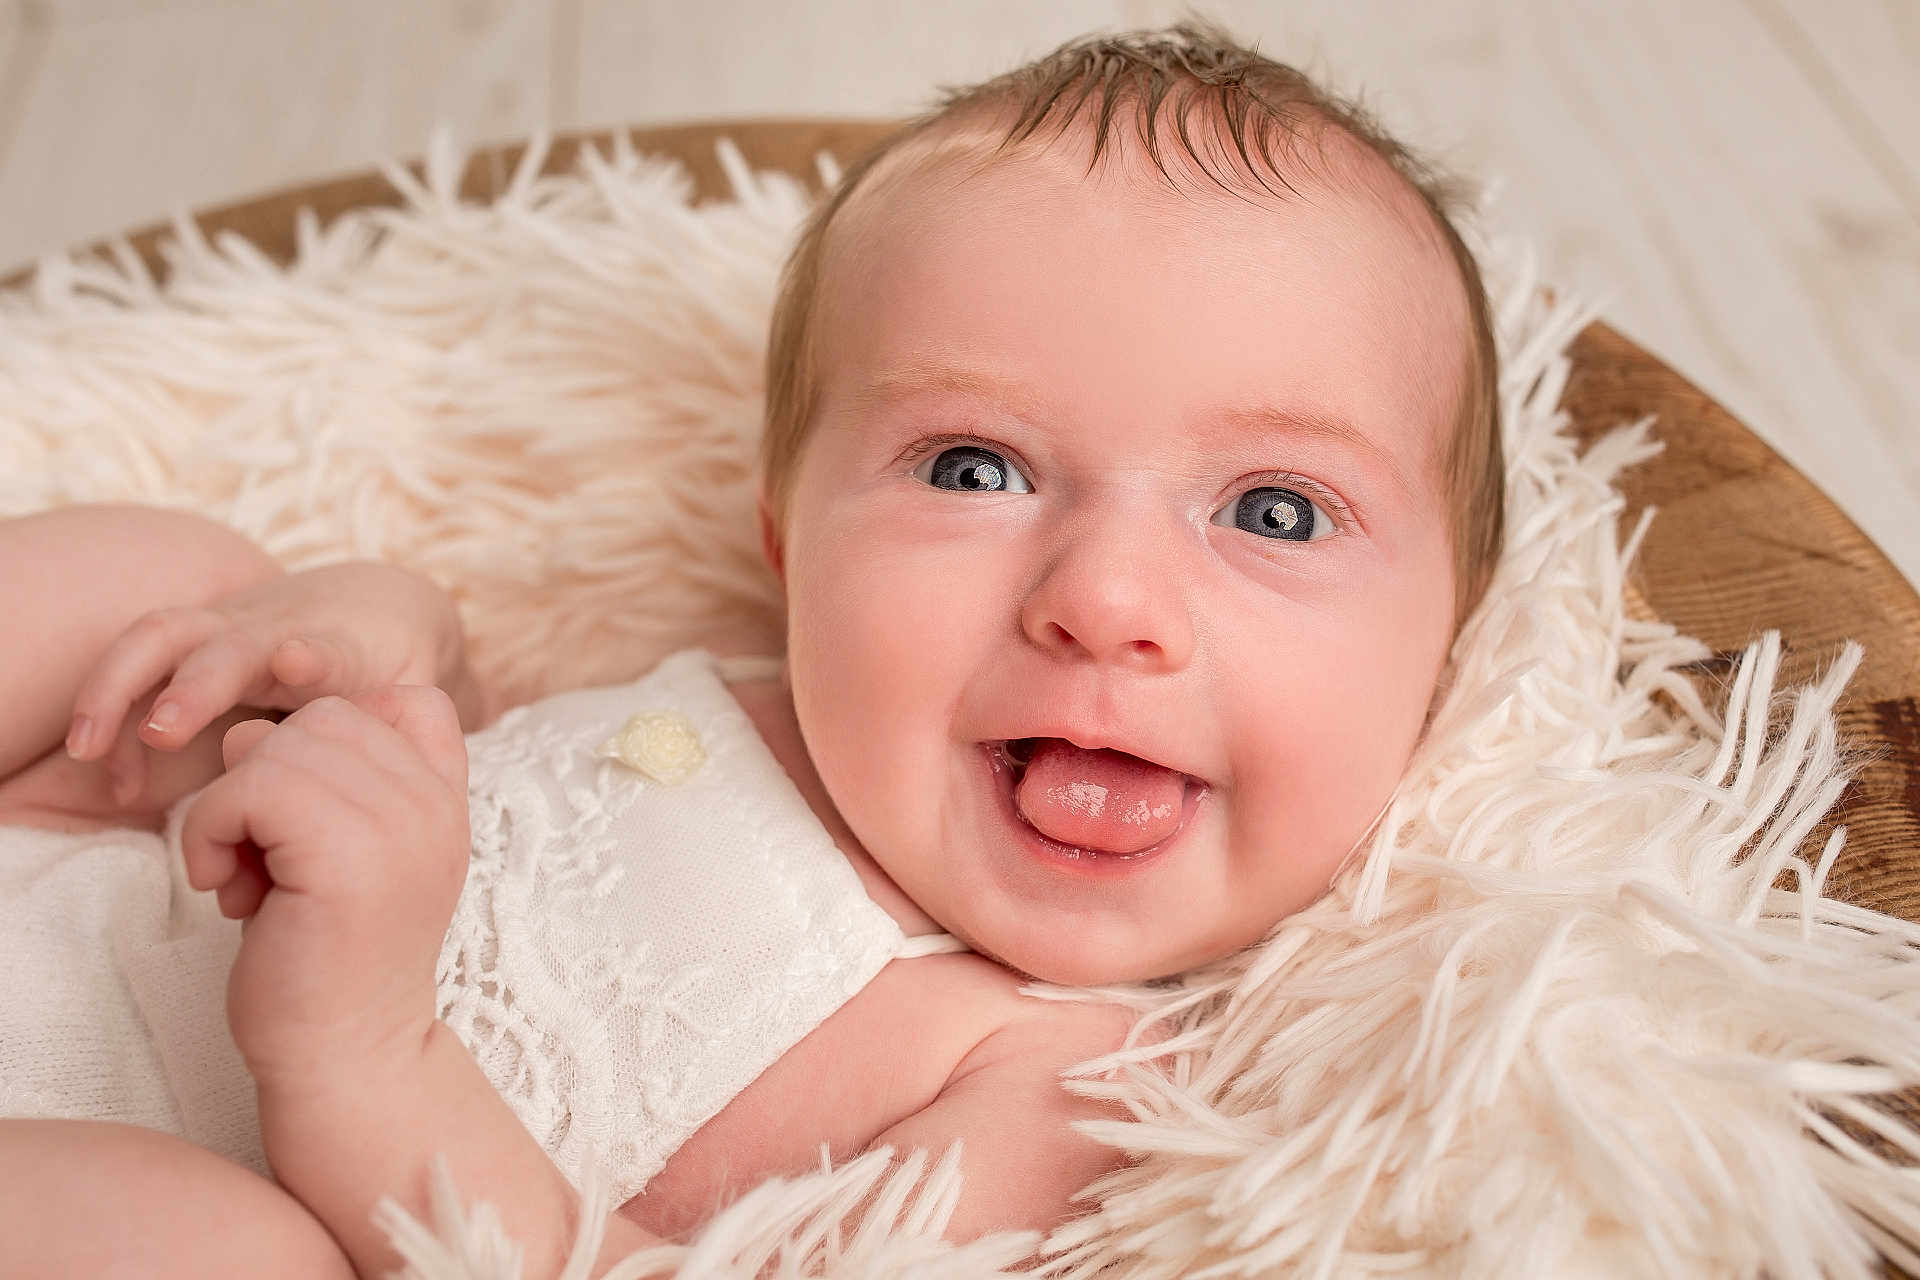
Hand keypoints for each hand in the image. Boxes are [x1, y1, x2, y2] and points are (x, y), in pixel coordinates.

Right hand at [65, 561, 480, 805]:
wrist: (386, 602)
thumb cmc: (400, 664)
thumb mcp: (418, 696)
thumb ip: (414, 729)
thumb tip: (423, 764)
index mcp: (339, 647)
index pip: (322, 644)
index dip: (310, 654)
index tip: (298, 664)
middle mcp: (275, 630)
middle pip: (225, 642)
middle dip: (192, 683)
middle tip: (162, 732)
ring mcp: (228, 631)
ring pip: (160, 638)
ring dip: (119, 690)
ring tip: (90, 753)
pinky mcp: (195, 646)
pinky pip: (142, 670)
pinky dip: (119, 721)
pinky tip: (118, 787)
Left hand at [178, 686, 469, 1085]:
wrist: (345, 1059)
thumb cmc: (328, 962)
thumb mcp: (351, 855)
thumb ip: (328, 784)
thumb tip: (249, 732)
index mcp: (447, 803)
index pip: (410, 701)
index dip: (341, 741)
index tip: (316, 819)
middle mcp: (436, 805)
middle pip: (326, 716)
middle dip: (271, 776)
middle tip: (268, 856)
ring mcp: (401, 826)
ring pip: (279, 747)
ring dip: (233, 807)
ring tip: (247, 875)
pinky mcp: (346, 855)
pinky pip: (247, 789)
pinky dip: (211, 832)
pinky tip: (228, 890)